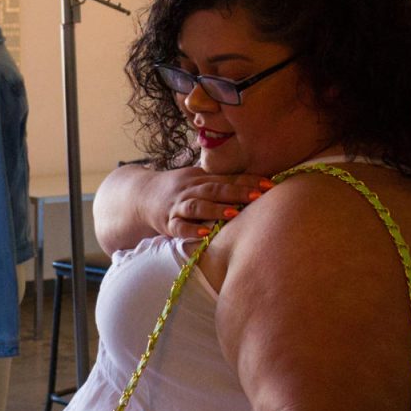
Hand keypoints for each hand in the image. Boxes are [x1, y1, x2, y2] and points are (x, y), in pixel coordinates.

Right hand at [151, 167, 273, 238]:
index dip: (249, 181)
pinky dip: (192, 230)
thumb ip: (220, 181)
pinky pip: (179, 226)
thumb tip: (255, 183)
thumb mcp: (196, 180)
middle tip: (257, 196)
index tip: (270, 185)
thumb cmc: (177, 190)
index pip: (227, 178)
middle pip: (214, 189)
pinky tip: (205, 233)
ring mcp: (177, 206)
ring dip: (216, 209)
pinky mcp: (167, 223)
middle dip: (236, 192)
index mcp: (200, 178)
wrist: (140, 195)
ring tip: (234, 213)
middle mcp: (189, 189)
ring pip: (197, 206)